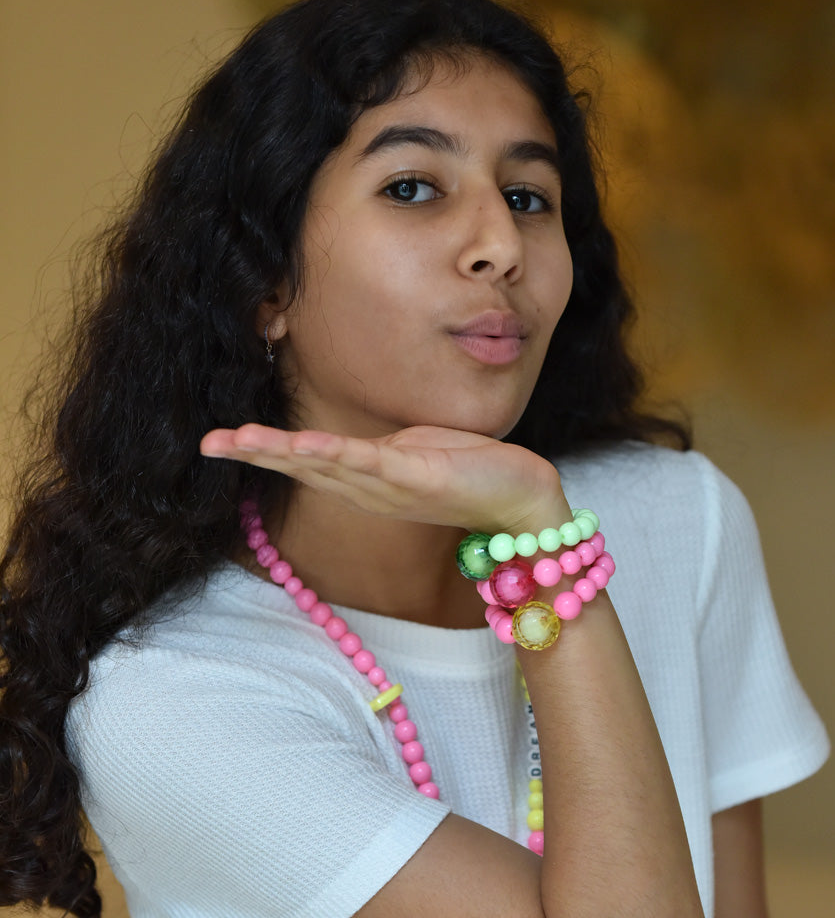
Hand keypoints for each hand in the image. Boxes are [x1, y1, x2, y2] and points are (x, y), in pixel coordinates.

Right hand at [200, 423, 570, 532]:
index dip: (265, 451)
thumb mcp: (415, 454)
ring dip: (282, 452)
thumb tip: (353, 444)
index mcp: (369, 480)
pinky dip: (337, 454)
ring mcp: (394, 486)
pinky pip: (373, 463)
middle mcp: (372, 489)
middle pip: (305, 467)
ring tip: (237, 439)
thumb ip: (380, 451)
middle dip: (256, 454)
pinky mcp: (421, 478)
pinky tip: (306, 444)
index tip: (221, 439)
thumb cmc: (471, 470)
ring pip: (328, 465)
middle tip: (208, 442)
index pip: (308, 461)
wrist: (524, 498)